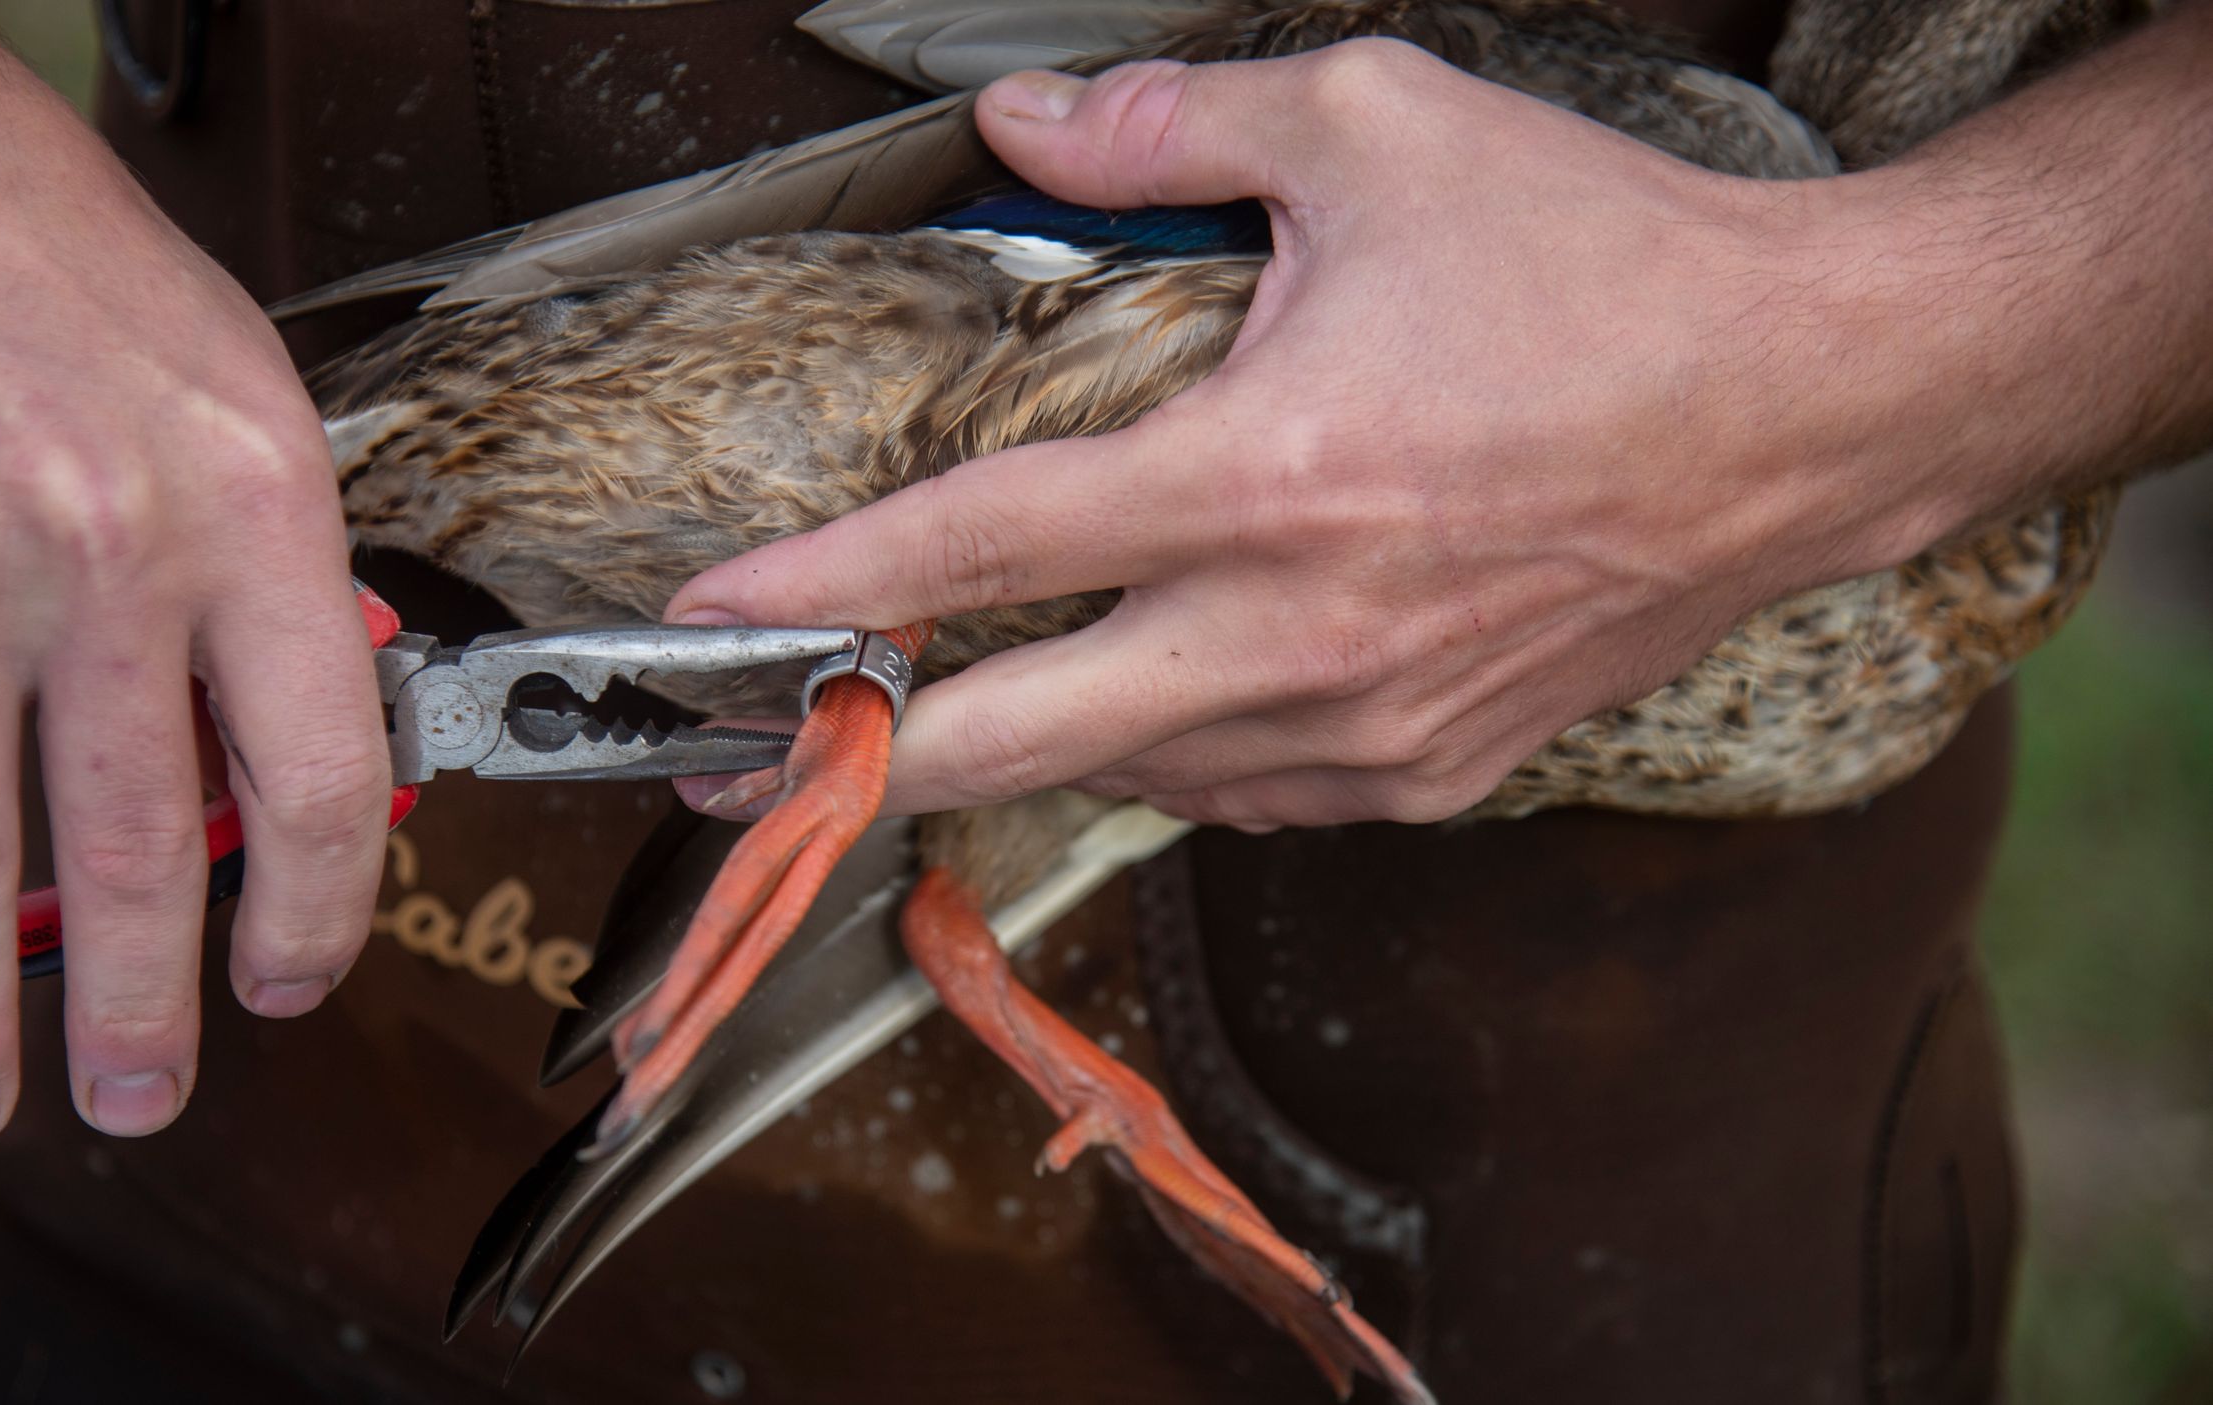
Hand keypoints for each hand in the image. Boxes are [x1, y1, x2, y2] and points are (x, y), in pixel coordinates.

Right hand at [0, 1, 391, 1143]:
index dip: (320, 916)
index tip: (296, 982)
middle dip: (134, 1022)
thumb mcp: (247, 405)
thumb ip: (278, 585)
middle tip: (136, 1107)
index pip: (322, 781)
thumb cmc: (70, 268)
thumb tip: (286, 762)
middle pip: (129, 863)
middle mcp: (97, 558)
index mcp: (251, 515)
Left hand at [666, 42, 1942, 828]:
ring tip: (975, 682)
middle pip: (1012, 743)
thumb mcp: (1380, 128)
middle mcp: (1299, 637)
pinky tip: (1165, 681)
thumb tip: (1018, 131)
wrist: (1812, 405)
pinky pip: (1240, 797)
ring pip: (1124, 781)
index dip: (819, 585)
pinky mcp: (1427, 778)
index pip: (978, 549)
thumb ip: (1171, 127)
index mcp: (1261, 476)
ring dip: (1030, 738)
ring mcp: (1367, 732)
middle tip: (772, 747)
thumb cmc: (1604, 266)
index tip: (705, 623)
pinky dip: (1169, 751)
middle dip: (868, 752)